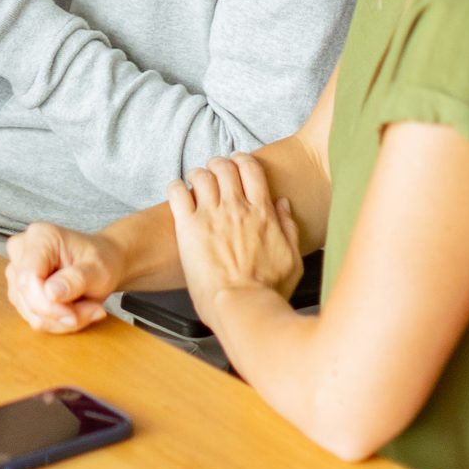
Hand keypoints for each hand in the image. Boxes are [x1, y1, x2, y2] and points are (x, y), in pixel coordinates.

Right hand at [4, 221, 122, 332]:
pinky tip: (75, 311)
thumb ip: (77, 279)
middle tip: (93, 311)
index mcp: (40, 237)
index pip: (28, 278)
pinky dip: (57, 322)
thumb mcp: (99, 270)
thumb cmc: (101, 260)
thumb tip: (51, 293)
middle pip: (27, 297)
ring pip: (30, 312)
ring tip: (87, 309)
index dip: (48, 305)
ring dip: (61, 320)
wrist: (104, 260)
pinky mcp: (19, 289)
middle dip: (60, 314)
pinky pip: (33, 317)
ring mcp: (17, 270)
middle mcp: (21, 250)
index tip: (75, 316)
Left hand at [167, 153, 303, 328]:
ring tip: (195, 183)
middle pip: (223, 166)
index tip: (237, 163)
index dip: (242, 160)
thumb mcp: (293, 259)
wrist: (242, 307)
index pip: (251, 168)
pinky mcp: (188, 227)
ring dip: (197, 175)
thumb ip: (289, 227)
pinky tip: (178, 193)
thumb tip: (283, 204)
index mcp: (262, 212)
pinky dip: (176, 188)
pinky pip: (177, 192)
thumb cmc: (267, 291)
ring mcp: (211, 215)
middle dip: (218, 164)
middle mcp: (236, 207)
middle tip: (215, 172)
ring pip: (200, 175)